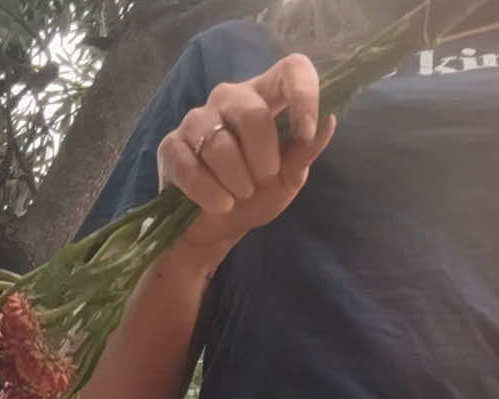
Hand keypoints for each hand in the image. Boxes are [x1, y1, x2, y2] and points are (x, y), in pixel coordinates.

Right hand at [157, 52, 335, 257]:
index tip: (305, 131)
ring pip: (219, 144)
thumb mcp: (287, 179)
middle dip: (262, 159)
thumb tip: (327, 120)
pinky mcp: (171, 147)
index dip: (303, 94)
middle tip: (262, 181)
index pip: (290, 70)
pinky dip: (209, 193)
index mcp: (264, 98)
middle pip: (252, 113)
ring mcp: (196, 120)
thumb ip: (305, 152)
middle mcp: (229, 100)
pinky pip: (190, 167)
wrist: (215, 228)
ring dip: (236, 181)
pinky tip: (218, 205)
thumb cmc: (254, 197)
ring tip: (238, 196)